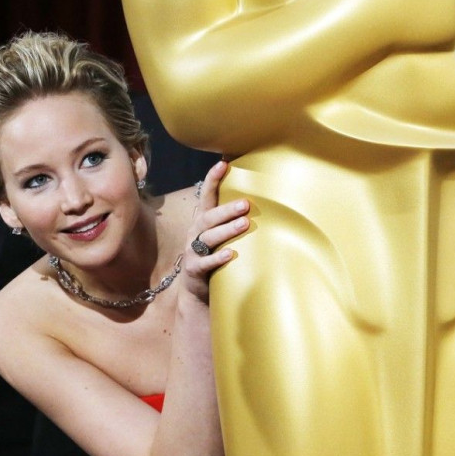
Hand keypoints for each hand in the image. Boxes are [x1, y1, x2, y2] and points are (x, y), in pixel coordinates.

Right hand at [183, 159, 249, 302]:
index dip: (212, 179)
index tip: (222, 164)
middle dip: (226, 210)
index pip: (206, 195)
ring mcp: (193, 251)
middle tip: (245, 204)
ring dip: (227, 230)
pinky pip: (205, 262)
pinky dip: (218, 257)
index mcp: (203, 220)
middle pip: (209, 217)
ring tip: (244, 224)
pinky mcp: (194, 270)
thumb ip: (233, 219)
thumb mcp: (220, 235)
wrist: (196, 291)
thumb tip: (261, 199)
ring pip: (208, 237)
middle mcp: (196, 232)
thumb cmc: (214, 256)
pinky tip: (231, 254)